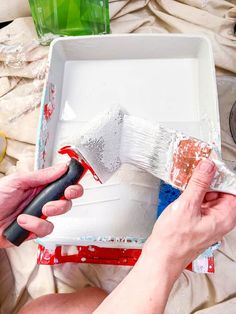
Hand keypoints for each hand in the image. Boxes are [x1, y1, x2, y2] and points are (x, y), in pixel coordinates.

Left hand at [0, 163, 82, 247]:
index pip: (63, 183)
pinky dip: (35, 226)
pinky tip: (23, 221)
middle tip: (63, 196)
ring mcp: (39, 216)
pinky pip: (46, 230)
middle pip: (67, 200)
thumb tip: (62, 167)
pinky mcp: (35, 230)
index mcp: (40, 186)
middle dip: (66, 199)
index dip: (73, 184)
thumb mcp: (17, 181)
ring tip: (38, 210)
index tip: (72, 185)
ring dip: (51, 212)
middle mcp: (42, 200)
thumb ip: (41, 175)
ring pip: (59, 216)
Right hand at [144, 159, 235, 278]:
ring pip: (208, 196)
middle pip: (220, 192)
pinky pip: (199, 203)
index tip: (210, 165)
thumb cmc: (174, 240)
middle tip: (196, 170)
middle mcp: (219, 220)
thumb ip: (199, 184)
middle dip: (208, 180)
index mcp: (224, 217)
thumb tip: (208, 167)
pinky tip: (183, 191)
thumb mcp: (187, 205)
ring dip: (199, 187)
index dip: (221, 176)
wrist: (160, 256)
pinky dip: (193, 195)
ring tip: (187, 181)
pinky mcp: (197, 221)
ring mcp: (208, 221)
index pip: (231, 189)